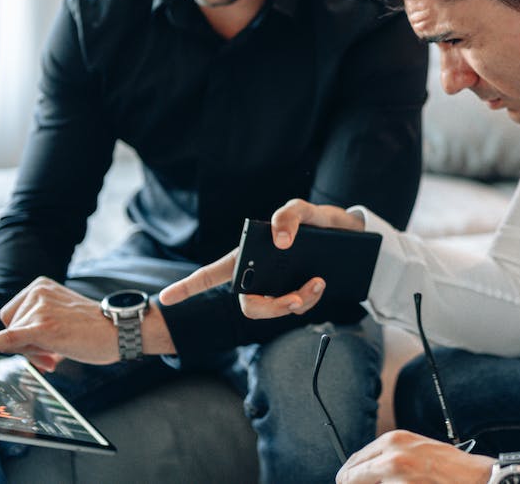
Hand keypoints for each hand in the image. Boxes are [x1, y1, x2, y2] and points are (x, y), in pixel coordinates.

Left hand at [0, 277, 175, 368]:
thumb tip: (12, 345)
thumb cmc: (95, 328)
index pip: (13, 315)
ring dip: (32, 349)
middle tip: (59, 343)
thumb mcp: (62, 315)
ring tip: (64, 342)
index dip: (25, 333)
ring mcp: (37, 309)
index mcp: (40, 285)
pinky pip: (5, 340)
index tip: (52, 337)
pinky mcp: (39, 327)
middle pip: (9, 325)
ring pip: (14, 339)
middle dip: (26, 341)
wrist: (122, 330)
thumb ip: (37, 323)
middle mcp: (35, 291)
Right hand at [158, 199, 365, 318]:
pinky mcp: (299, 296)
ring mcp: (279, 288)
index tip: (164, 300)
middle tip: (297, 298)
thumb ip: (288, 215)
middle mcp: (260, 276)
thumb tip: (279, 242)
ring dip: (298, 303)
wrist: (356, 236)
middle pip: (251, 306)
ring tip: (318, 283)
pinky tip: (321, 284)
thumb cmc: (321, 222)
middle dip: (274, 308)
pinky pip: (298, 308)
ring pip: (277, 310)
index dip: (186, 288)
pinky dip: (311, 299)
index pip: (210, 275)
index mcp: (249, 256)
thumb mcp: (306, 209)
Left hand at [336, 430, 491, 482]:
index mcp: (393, 440)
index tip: (348, 482)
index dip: (350, 477)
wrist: (478, 479)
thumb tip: (364, 472)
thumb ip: (389, 458)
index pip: (355, 460)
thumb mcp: (416, 451)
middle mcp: (391, 454)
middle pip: (350, 476)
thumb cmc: (453, 468)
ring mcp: (395, 474)